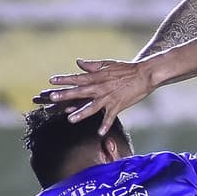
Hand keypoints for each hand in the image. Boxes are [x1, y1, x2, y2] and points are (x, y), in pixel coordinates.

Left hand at [33, 59, 153, 133]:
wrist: (145, 74)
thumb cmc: (126, 69)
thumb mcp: (108, 64)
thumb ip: (92, 65)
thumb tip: (78, 62)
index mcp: (97, 77)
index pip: (77, 78)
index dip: (64, 80)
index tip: (51, 81)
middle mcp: (100, 87)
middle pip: (80, 92)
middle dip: (66, 95)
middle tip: (53, 98)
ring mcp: (109, 97)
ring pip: (92, 107)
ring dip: (81, 113)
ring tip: (70, 119)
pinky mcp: (118, 105)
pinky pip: (110, 117)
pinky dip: (105, 125)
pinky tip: (100, 133)